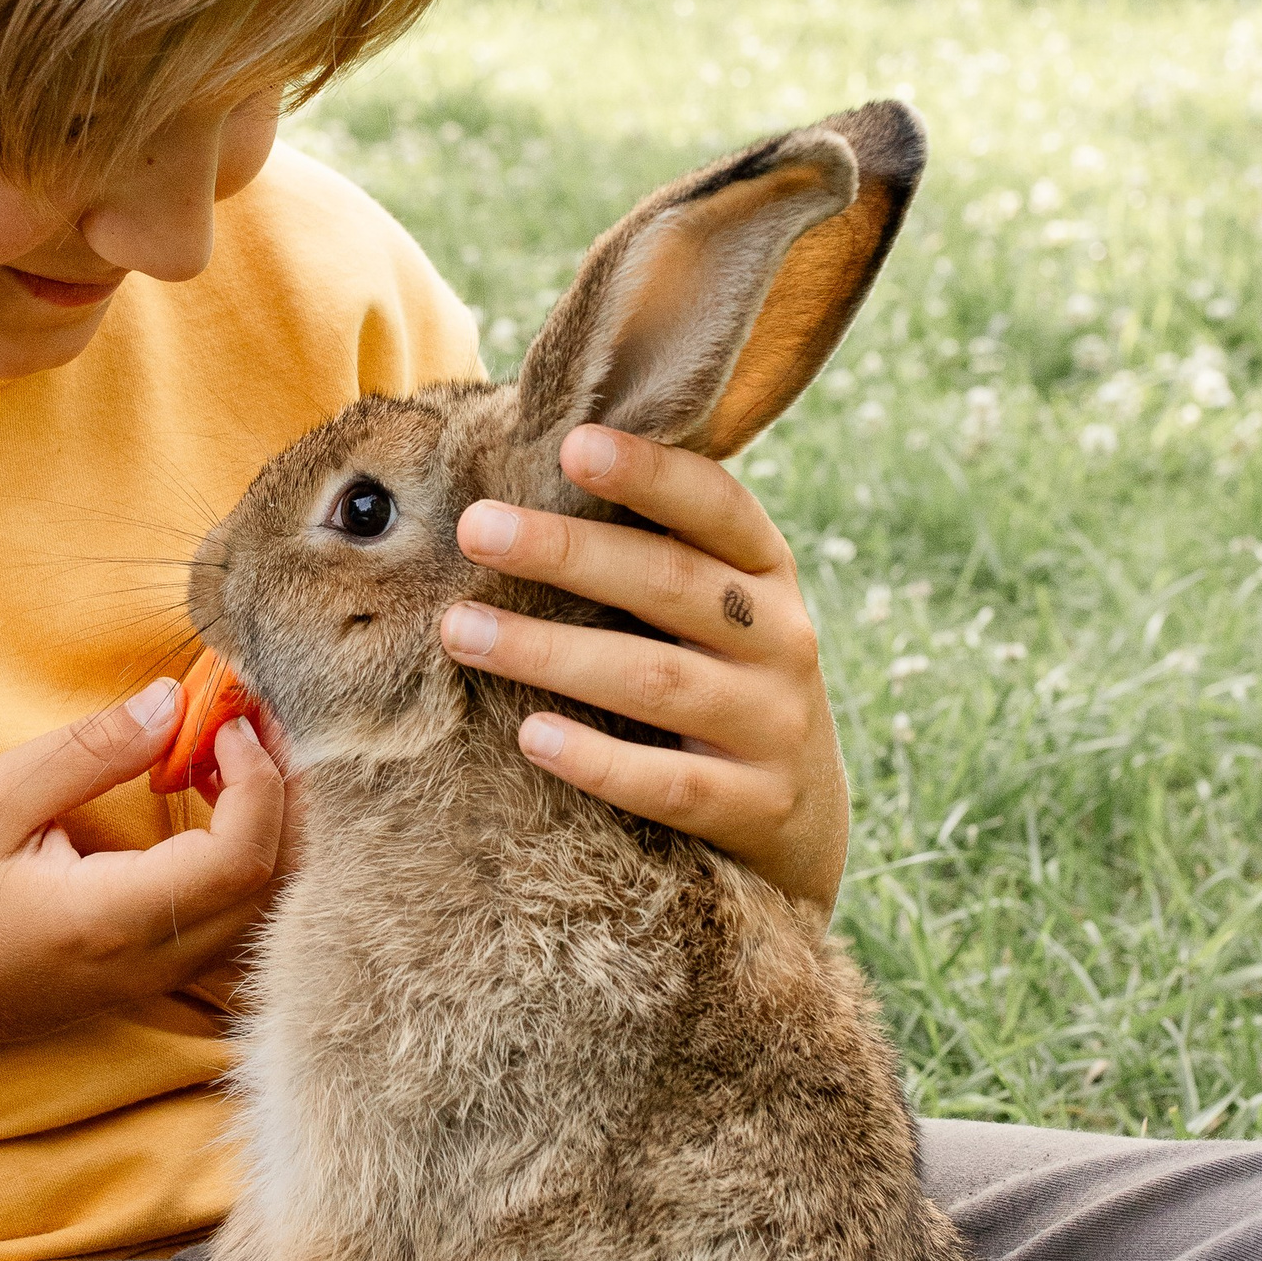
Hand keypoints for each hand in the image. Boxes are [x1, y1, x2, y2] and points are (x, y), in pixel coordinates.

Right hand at [0, 681, 285, 1058]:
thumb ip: (89, 752)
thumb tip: (173, 701)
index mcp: (114, 921)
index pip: (243, 857)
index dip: (260, 780)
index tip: (228, 718)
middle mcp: (154, 963)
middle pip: (277, 883)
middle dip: (287, 791)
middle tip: (256, 718)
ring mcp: (160, 981)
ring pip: (267, 905)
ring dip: (271, 821)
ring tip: (233, 747)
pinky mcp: (154, 977)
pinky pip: (237, 917)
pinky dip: (246, 851)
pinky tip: (209, 798)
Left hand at [439, 426, 847, 913]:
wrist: (802, 817)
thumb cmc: (718, 679)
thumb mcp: (714, 609)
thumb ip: (649, 552)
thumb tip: (516, 485)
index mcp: (766, 572)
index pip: (717, 505)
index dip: (651, 472)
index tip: (572, 443)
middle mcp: (782, 639)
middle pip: (671, 584)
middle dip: (568, 552)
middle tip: (475, 528)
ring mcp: (774, 726)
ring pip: (657, 681)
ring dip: (551, 653)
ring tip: (460, 631)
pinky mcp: (756, 807)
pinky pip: (669, 784)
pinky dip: (598, 759)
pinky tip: (532, 735)